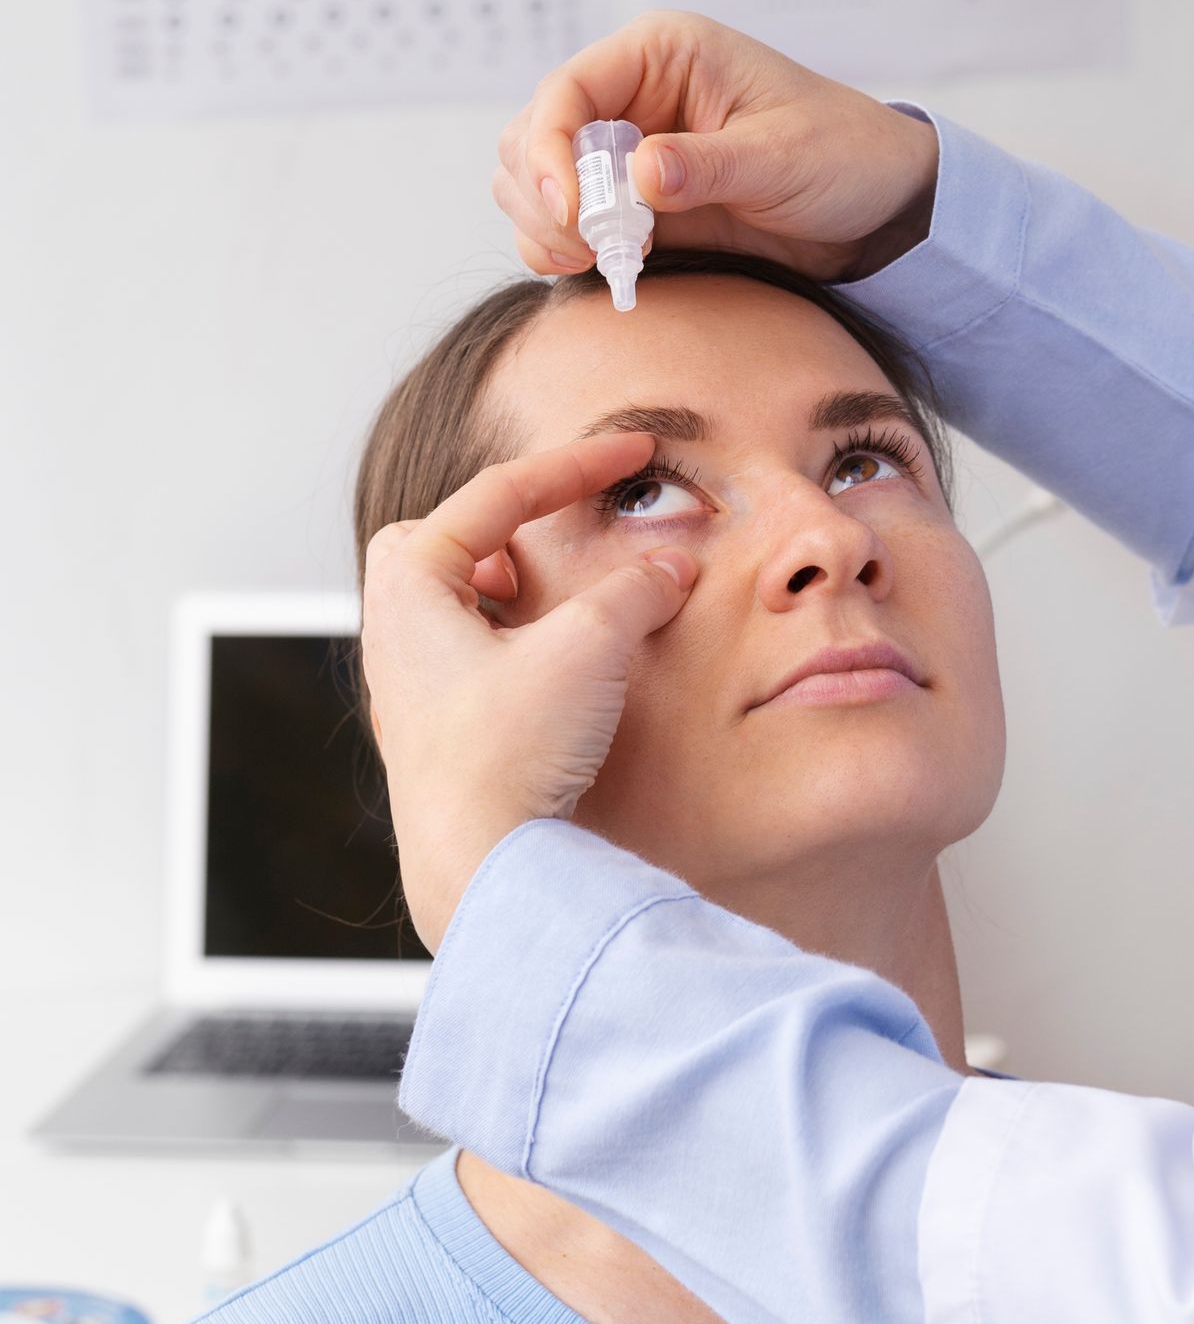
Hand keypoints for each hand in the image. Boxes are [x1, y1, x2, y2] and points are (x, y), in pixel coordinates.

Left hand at [360, 431, 699, 949]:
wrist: (481, 871)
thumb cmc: (506, 754)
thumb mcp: (590, 644)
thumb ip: (636, 589)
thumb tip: (669, 568)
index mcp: (409, 587)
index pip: (498, 493)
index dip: (577, 465)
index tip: (634, 453)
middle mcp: (394, 635)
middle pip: (450, 540)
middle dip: (513, 526)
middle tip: (568, 531)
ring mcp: (413, 692)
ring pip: (465, 606)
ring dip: (527, 593)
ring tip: (583, 605)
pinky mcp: (443, 740)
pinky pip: (481, 662)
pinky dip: (529, 648)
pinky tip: (573, 674)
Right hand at [493, 12, 938, 282]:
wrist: (877, 205)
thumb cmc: (844, 155)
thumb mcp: (784, 158)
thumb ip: (710, 166)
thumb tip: (640, 175)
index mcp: (661, 53)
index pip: (566, 90)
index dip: (551, 152)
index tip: (573, 213)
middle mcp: (630, 92)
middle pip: (531, 135)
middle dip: (545, 195)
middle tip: (592, 249)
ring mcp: (624, 146)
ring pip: (532, 178)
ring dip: (547, 224)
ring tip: (603, 260)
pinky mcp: (630, 198)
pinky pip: (563, 219)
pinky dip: (562, 245)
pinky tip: (603, 267)